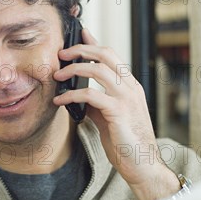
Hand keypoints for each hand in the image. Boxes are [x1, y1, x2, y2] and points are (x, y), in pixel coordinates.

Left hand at [52, 28, 179, 199]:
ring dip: (73, 69)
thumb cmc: (126, 143)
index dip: (94, 42)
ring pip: (98, 69)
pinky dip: (71, 94)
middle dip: (81, 49)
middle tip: (61, 54)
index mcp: (130, 86)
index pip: (112, 55)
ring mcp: (126, 98)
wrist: (143, 166)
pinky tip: (60, 101)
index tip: (80, 33)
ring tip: (57, 76)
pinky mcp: (118, 111)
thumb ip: (97, 103)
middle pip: (105, 54)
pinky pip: (90, 94)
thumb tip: (78, 94)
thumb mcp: (109, 117)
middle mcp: (130, 87)